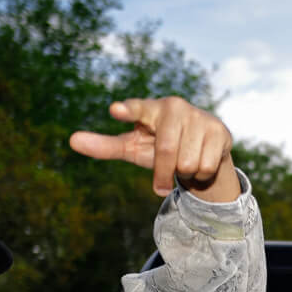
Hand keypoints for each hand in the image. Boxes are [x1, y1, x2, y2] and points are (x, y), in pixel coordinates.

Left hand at [68, 97, 238, 202]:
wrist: (202, 150)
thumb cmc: (159, 147)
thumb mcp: (133, 148)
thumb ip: (105, 145)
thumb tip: (71, 140)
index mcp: (151, 109)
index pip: (138, 108)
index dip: (129, 110)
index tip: (116, 110)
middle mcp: (176, 107)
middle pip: (166, 152)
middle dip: (162, 175)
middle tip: (161, 184)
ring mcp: (200, 117)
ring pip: (188, 163)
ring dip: (184, 173)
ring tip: (185, 163)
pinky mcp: (220, 131)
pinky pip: (205, 166)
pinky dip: (201, 174)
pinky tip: (201, 162)